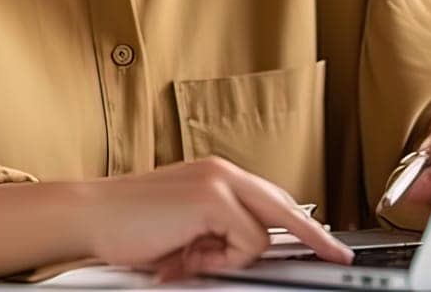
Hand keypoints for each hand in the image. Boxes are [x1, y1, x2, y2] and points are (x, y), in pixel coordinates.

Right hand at [81, 156, 353, 281]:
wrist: (91, 215)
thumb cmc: (128, 225)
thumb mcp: (184, 228)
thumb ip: (218, 232)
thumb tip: (248, 253)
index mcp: (217, 175)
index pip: (271, 198)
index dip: (302, 222)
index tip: (327, 241)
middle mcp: (223, 172)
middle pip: (286, 205)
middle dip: (316, 235)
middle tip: (340, 257)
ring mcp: (219, 182)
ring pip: (262, 234)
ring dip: (231, 257)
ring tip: (190, 256)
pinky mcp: (213, 199)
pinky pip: (245, 243)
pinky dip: (221, 259)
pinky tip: (187, 254)